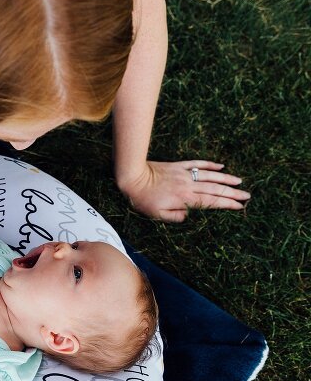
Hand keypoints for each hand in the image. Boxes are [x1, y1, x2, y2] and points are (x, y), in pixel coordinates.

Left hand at [118, 160, 250, 221]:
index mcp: (185, 199)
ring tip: (239, 182)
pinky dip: (210, 165)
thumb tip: (189, 216)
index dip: (227, 204)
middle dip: (233, 193)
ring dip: (226, 178)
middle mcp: (188, 185)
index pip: (211, 202)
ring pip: (210, 175)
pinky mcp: (178, 166)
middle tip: (248, 196)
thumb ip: (175, 217)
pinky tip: (221, 166)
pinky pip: (198, 164)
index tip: (240, 206)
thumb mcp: (157, 215)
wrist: (133, 177)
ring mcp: (184, 174)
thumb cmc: (142, 199)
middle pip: (215, 188)